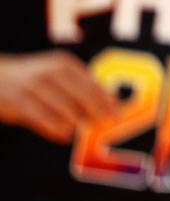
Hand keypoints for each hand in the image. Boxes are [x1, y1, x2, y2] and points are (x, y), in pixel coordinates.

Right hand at [0, 50, 118, 142]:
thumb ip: (84, 85)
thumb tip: (114, 99)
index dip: (107, 102)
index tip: (118, 115)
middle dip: (97, 113)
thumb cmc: (34, 79)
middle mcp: (51, 72)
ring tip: (83, 131)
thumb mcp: (59, 74)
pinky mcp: (20, 102)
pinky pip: (44, 119)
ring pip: (65, 110)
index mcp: (64, 64)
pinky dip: (57, 129)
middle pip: (83, 96)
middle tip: (105, 126)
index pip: (92, 84)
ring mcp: (35, 86)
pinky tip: (65, 136)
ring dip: (77, 123)